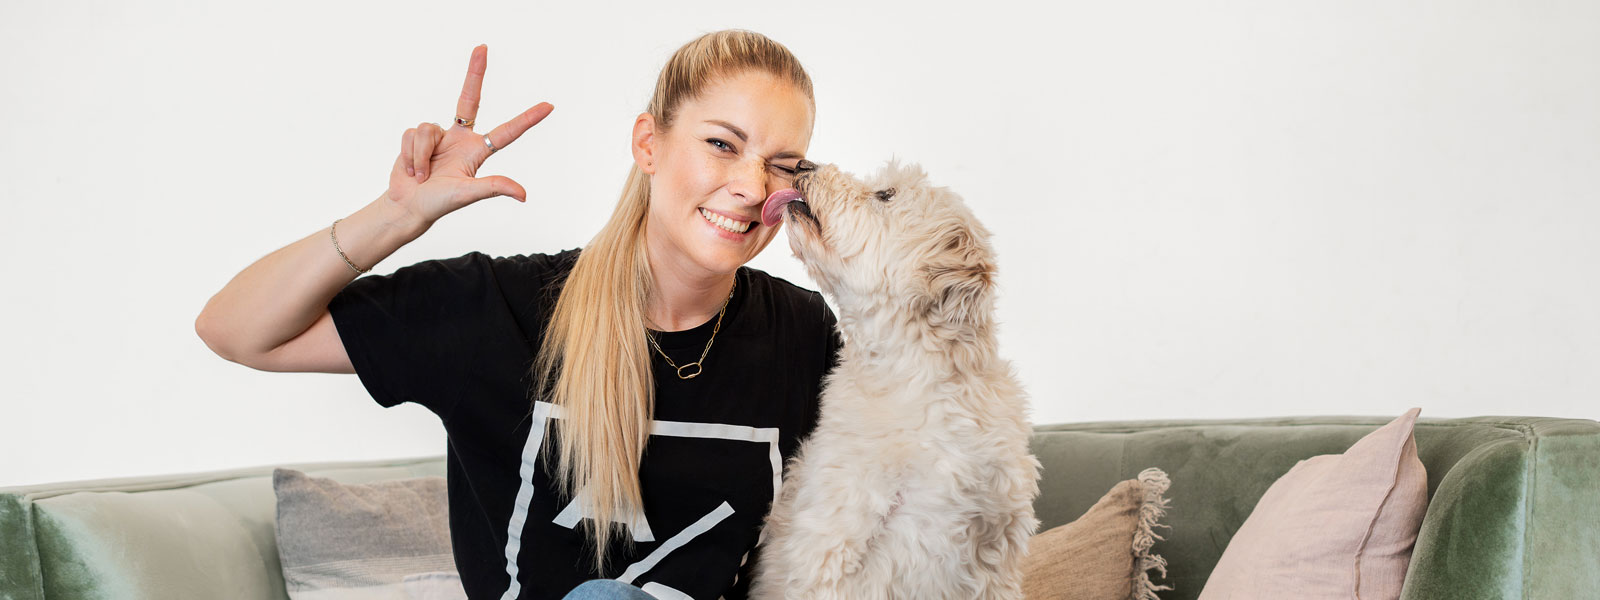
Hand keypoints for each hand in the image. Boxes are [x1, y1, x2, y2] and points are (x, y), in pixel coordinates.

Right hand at [383, 44, 554, 228]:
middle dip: (475, 72)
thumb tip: (523, 195)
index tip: (548, 106)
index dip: (527, 119)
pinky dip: (410, 154)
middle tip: (482, 47)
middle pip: (469, 98)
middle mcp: (461, 138)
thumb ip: (492, 188)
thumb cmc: (438, 203)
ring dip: (421, 155)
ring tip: (421, 175)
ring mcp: (439, 136)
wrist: (406, 206)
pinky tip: (411, 169)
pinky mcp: (418, 136)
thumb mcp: (467, 194)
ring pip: (428, 128)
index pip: (507, 132)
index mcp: (477, 151)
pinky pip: (413, 134)